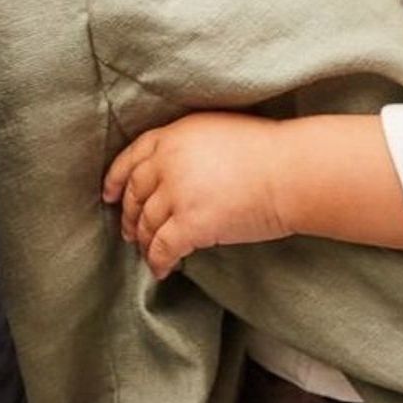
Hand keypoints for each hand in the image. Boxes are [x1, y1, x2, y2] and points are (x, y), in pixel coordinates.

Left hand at [100, 112, 291, 279]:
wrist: (294, 171)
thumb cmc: (269, 152)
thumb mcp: (219, 132)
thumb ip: (189, 147)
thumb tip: (175, 174)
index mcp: (174, 135)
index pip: (132, 157)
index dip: (116, 179)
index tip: (108, 195)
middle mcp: (168, 162)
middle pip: (135, 193)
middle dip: (128, 215)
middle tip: (128, 232)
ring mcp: (177, 193)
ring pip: (146, 223)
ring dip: (144, 242)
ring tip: (148, 253)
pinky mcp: (190, 224)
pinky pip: (163, 248)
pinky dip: (159, 262)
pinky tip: (163, 271)